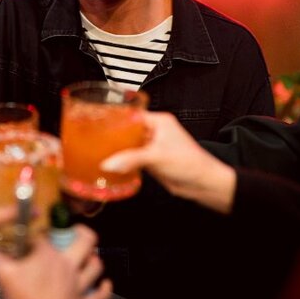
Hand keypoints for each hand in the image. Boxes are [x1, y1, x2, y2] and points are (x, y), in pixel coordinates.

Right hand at [0, 225, 111, 298]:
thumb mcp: (3, 276)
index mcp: (48, 256)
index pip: (43, 236)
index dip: (35, 234)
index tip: (29, 238)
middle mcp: (67, 266)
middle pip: (85, 241)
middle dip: (83, 232)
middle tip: (77, 230)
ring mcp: (78, 286)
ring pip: (95, 267)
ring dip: (94, 260)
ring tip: (90, 256)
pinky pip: (100, 297)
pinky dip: (105, 290)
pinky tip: (106, 284)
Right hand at [101, 111, 236, 213]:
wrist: (203, 184)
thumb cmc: (191, 163)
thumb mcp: (157, 157)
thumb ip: (131, 159)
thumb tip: (109, 163)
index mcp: (159, 121)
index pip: (132, 114)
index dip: (116, 117)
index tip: (100, 122)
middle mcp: (155, 131)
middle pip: (128, 130)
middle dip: (114, 135)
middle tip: (96, 138)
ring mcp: (152, 147)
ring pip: (129, 145)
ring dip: (118, 150)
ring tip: (99, 151)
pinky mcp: (151, 161)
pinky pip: (132, 158)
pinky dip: (124, 161)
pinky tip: (112, 164)